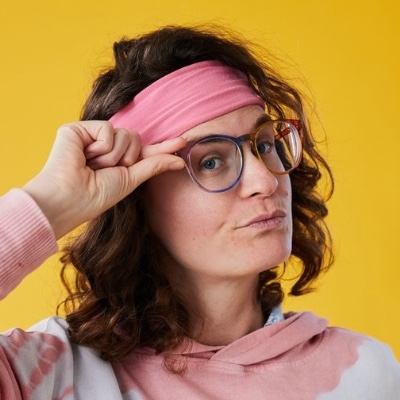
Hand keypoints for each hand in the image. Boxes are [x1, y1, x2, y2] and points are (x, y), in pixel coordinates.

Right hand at [23, 121, 184, 238]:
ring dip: (113, 156)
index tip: (183, 142)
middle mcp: (106, 147)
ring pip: (125, 133)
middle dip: (127, 158)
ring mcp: (92, 137)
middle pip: (136, 138)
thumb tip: (179, 161)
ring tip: (92, 166)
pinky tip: (85, 155)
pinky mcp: (79, 129)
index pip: (145, 151)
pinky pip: (108, 129)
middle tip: (105, 171)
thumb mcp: (131, 179)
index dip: (163, 147)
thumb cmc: (96, 195)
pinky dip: (101, 146)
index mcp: (117, 161)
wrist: (70, 197)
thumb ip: (153, 165)